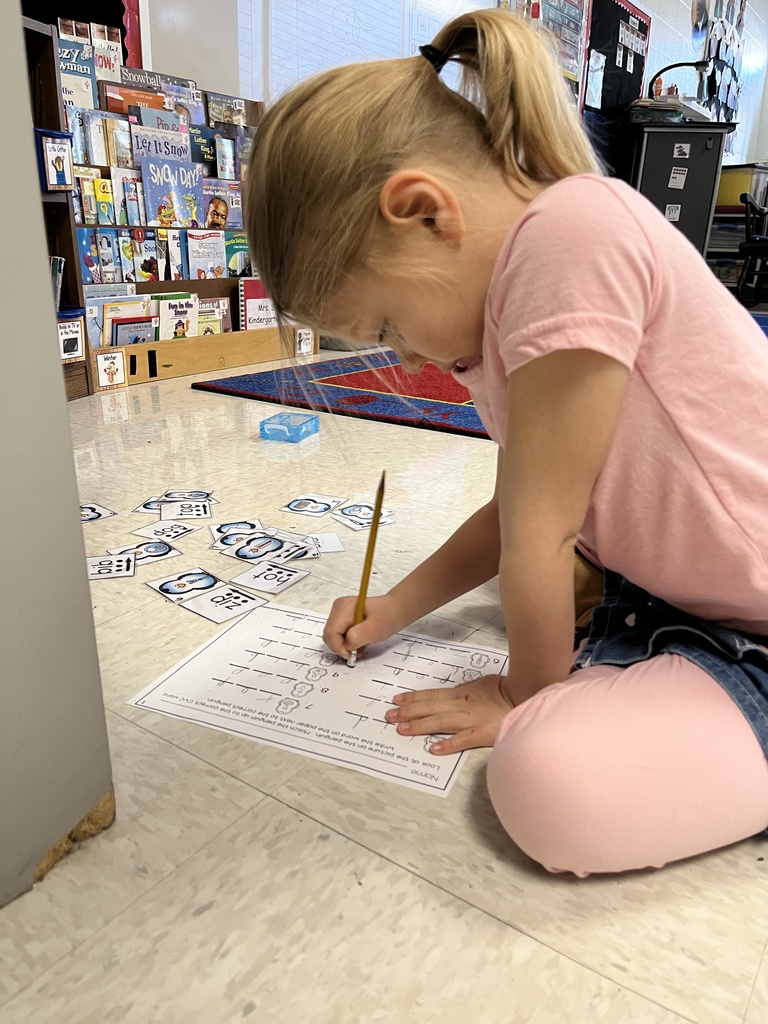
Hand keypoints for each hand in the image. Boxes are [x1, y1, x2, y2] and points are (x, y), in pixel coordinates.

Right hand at [323, 593, 404, 659]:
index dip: (339, 647)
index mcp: (343, 607)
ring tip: (360, 646)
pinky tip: (359, 642)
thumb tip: (346, 646)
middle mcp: (338, 608)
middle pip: (329, 635)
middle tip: (356, 652)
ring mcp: (340, 613)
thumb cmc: (387, 617)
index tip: (352, 654)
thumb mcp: (373, 630)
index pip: (331, 633)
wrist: (395, 611)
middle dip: (341, 647)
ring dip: (345, 646)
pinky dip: (347, 642)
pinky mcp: (343, 619)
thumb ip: (356, 637)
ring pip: (333, 637)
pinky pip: (339, 635)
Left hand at [385, 675, 515, 754]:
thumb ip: (465, 690)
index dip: (413, 698)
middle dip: (408, 712)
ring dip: (419, 725)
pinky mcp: (483, 733)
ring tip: (401, 729)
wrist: (526, 695)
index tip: (396, 701)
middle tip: (389, 716)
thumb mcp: (481, 683)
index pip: (431, 695)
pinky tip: (432, 748)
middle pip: (430, 708)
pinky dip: (448, 743)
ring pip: (440, 722)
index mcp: (461, 693)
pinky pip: (462, 739)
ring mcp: (471, 719)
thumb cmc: (505, 689)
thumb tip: (453, 693)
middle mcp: (461, 705)